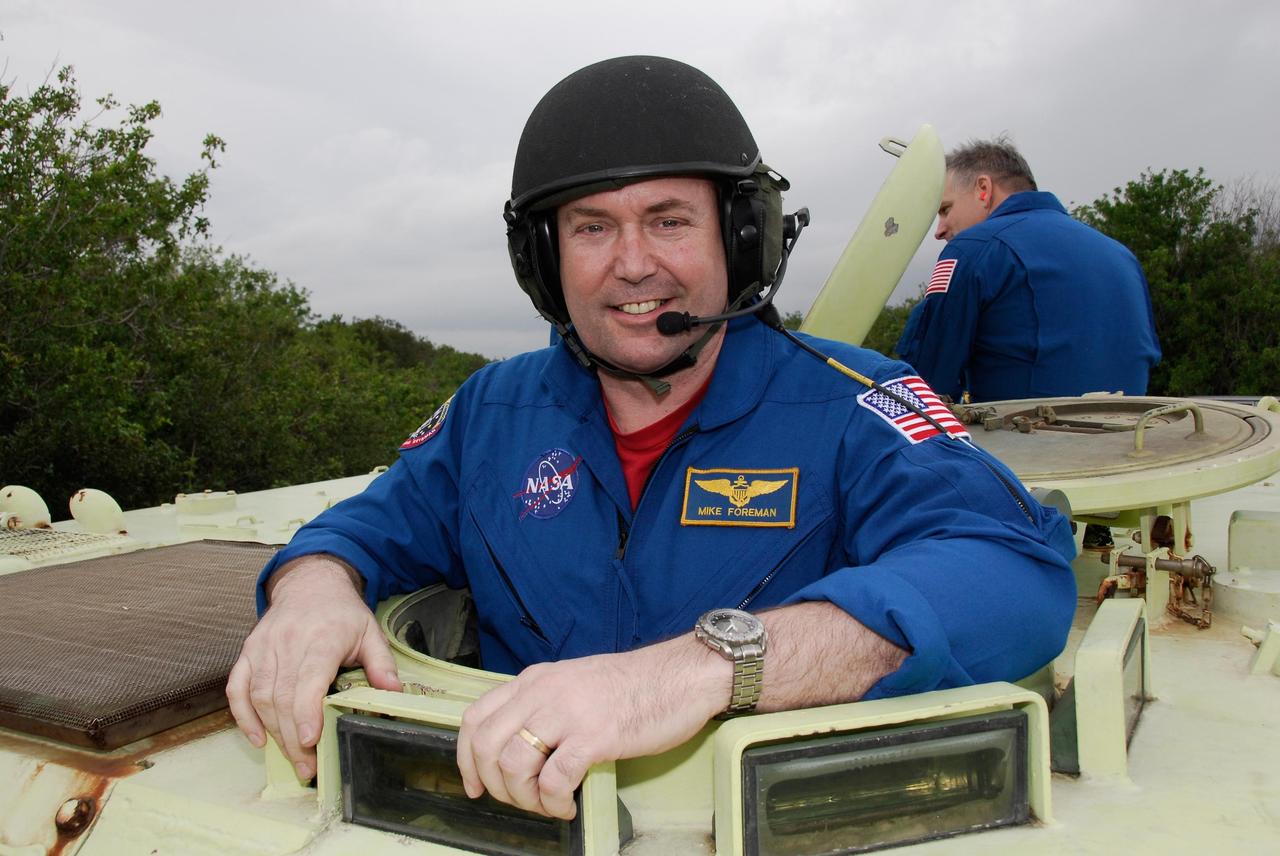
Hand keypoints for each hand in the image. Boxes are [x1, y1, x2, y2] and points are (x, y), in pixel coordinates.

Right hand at [226, 556, 400, 778]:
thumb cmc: (342, 613)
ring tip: (292, 759)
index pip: (308, 679)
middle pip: (282, 697)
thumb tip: (394, 694)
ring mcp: (264, 647)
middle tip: (307, 768)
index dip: (306, 712)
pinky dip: (243, 716)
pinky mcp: (248, 651)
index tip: (310, 740)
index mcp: (321, 638)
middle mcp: (288, 643)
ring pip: (259, 696)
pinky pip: (237, 688)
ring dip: (273, 732)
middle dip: (293, 737)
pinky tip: (258, 739)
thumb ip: (382, 664)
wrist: (310, 584)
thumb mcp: (370, 632)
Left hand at [456, 635, 728, 819]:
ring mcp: (567, 713)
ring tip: (547, 804)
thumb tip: (518, 743)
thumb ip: (542, 704)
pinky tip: (568, 805)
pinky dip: (553, 802)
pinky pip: (553, 779)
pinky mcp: (594, 736)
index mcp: (534, 680)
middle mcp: (542, 693)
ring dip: (524, 798)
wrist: (680, 676)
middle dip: (494, 785)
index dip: (466, 759)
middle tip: (518, 801)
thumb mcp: (572, 682)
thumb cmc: (632, 685)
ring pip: (512, 765)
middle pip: (485, 745)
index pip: (475, 718)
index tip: (475, 784)